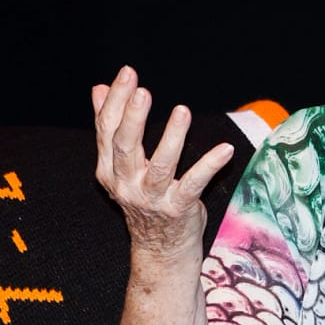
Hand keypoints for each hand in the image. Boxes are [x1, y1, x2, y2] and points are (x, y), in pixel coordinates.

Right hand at [92, 65, 235, 264]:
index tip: (128, 74)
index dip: (116, 101)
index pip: (107, 130)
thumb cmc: (146, 199)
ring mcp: (152, 199)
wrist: (160, 250)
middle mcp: (125, 184)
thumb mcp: (123, 166)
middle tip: (142, 90)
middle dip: (132, 116)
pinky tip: (225, 149)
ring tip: (182, 111)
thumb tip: (99, 89)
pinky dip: (210, 166)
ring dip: (171, 137)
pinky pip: (194, 184)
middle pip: (125, 146)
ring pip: (160, 165)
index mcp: (109, 170)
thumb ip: (111, 129)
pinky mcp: (178, 209)